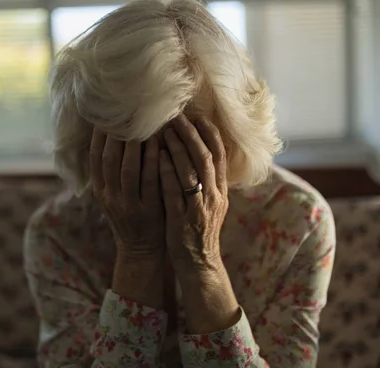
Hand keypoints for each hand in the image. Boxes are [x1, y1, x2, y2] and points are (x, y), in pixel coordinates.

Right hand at [90, 129, 164, 258]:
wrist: (141, 250)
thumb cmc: (130, 215)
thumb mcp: (114, 196)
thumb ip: (112, 172)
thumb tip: (112, 138)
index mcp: (101, 191)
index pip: (95, 159)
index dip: (99, 137)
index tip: (105, 117)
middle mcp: (111, 197)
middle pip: (110, 160)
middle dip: (117, 135)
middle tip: (125, 114)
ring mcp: (129, 204)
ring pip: (129, 169)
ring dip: (136, 145)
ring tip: (143, 124)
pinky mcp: (148, 210)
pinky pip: (151, 181)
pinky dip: (154, 161)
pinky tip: (160, 145)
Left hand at [159, 116, 238, 332]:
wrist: (199, 264)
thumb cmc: (199, 229)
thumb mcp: (210, 203)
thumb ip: (207, 179)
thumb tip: (200, 151)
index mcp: (221, 191)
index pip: (220, 156)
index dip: (210, 133)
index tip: (197, 115)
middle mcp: (213, 197)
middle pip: (207, 159)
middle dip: (192, 136)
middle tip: (177, 117)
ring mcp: (199, 209)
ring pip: (193, 173)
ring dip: (179, 150)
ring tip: (165, 131)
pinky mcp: (183, 221)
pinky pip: (176, 193)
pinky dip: (168, 173)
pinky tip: (158, 158)